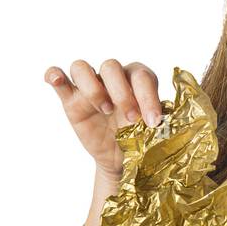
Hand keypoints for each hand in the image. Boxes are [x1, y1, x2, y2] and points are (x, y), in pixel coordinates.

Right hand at [44, 58, 163, 178]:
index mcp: (138, 79)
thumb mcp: (154, 130)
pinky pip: (58, 78)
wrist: (123, 158)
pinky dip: (54, 75)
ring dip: (92, 87)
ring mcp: (90, 86)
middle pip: (111, 67)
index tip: (153, 121)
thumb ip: (159, 120)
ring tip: (103, 110)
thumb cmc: (141, 138)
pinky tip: (56, 80)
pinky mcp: (71, 99)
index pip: (141, 76)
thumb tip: (171, 120)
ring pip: (82, 68)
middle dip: (122, 93)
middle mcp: (113, 78)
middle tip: (130, 119)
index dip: (148, 96)